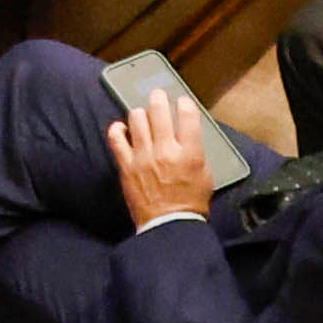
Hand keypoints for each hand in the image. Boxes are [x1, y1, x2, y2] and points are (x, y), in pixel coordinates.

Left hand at [108, 88, 218, 228]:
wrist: (168, 226)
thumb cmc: (190, 204)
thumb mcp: (205, 176)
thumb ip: (196, 152)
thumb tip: (187, 136)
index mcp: (189, 153)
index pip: (188, 116)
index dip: (185, 104)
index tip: (182, 102)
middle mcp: (166, 150)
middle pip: (159, 111)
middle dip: (159, 98)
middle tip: (158, 95)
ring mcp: (143, 156)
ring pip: (136, 119)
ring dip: (140, 113)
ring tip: (142, 114)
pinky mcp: (126, 165)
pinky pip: (116, 138)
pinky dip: (118, 129)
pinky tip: (121, 128)